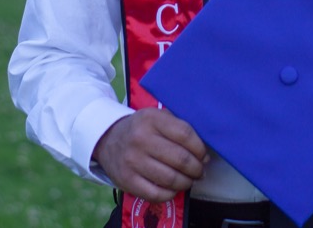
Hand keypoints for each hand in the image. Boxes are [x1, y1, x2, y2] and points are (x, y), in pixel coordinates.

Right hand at [92, 107, 207, 201]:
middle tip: (199, 171)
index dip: (200, 148)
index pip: (185, 134)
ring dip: (186, 182)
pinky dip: (171, 194)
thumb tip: (204, 153)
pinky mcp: (127, 180)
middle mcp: (141, 139)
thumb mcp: (157, 117)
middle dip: (196, 168)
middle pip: (180, 159)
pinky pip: (156, 194)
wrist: (108, 139)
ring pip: (170, 179)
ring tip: (189, 180)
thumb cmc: (141, 129)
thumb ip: (179, 127)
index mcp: (151, 119)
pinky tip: (174, 188)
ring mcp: (132, 161)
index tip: (204, 155)